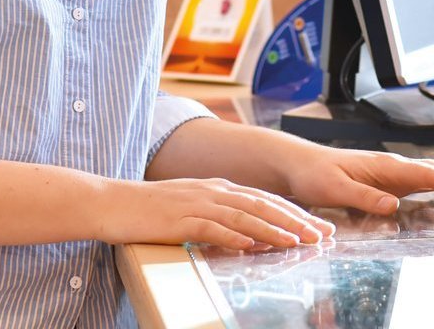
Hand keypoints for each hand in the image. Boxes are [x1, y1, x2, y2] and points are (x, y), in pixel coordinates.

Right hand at [103, 177, 335, 249]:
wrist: (112, 201)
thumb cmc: (150, 209)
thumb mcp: (192, 207)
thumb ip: (220, 217)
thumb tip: (249, 237)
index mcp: (218, 187)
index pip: (265, 199)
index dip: (294, 212)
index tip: (318, 225)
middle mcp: (213, 191)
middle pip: (263, 204)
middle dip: (295, 220)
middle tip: (321, 234)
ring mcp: (197, 203)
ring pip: (244, 215)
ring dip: (273, 229)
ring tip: (297, 241)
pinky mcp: (179, 219)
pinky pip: (212, 228)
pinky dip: (234, 236)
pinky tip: (251, 245)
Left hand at [281, 147, 433, 214]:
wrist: (300, 163)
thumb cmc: (314, 175)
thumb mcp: (334, 189)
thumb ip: (363, 196)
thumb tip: (392, 205)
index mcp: (386, 166)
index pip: (428, 174)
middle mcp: (396, 166)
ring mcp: (397, 172)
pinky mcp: (393, 180)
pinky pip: (430, 181)